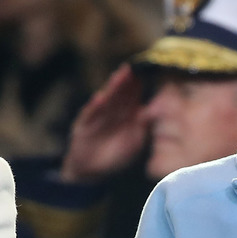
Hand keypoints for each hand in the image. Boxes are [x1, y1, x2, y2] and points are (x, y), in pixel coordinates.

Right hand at [60, 64, 146, 181]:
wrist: (92, 170)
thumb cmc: (116, 154)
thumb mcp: (135, 141)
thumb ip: (142, 126)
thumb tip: (152, 112)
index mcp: (126, 112)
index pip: (133, 94)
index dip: (139, 83)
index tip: (147, 71)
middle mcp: (113, 110)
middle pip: (121, 92)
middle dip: (127, 80)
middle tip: (133, 67)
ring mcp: (98, 116)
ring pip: (107, 99)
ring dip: (113, 88)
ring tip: (119, 76)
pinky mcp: (85, 125)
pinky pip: (91, 114)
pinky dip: (95, 107)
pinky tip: (100, 99)